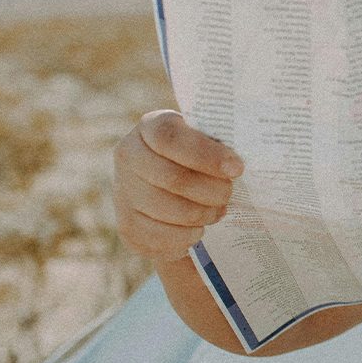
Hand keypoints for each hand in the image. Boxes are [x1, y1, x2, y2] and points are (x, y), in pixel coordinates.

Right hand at [112, 110, 243, 262]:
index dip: (206, 155)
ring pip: (168, 210)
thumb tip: (238, 166)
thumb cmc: (201, 157)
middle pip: (172, 178)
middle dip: (211, 190)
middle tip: (229, 194)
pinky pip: (161, 237)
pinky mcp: (127, 225)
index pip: (171, 138)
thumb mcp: (208, 139)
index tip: (236, 168)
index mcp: (151, 126)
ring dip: (202, 214)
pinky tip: (199, 229)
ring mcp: (123, 191)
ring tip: (218, 211)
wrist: (171, 186)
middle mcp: (129, 155)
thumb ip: (221, 143)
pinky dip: (187, 236)